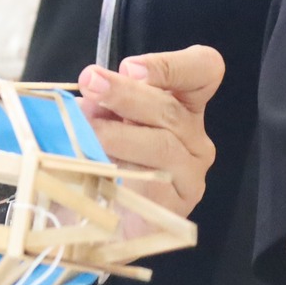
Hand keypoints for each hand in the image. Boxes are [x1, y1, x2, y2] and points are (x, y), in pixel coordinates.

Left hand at [78, 45, 221, 217]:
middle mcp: (192, 137)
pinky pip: (152, 182)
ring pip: (162, 143)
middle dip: (125, 93)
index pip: (202, 71)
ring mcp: (189, 172)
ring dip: (117, 132)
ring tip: (83, 128)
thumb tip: (90, 91)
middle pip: (170, 108)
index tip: (130, 68)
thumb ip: (102, 102)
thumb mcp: (99, 119)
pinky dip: (120, 169)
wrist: (92, 219)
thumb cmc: (98, 160)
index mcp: (180, 105)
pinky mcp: (176, 204)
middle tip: (90, 83)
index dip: (171, 65)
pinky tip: (95, 166)